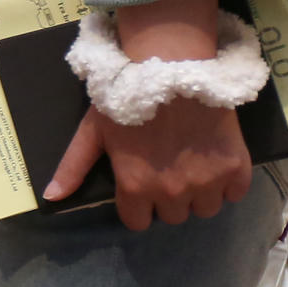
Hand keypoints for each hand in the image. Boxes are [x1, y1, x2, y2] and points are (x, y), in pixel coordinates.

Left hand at [43, 0, 255, 229]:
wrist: (173, 65)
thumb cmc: (126, 95)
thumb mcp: (93, 130)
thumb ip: (73, 166)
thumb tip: (51, 198)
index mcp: (135, 186)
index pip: (138, 221)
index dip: (137, 204)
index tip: (141, 184)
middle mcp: (172, 192)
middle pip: (172, 216)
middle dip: (167, 197)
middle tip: (167, 168)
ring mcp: (207, 182)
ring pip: (205, 210)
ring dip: (199, 194)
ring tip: (192, 165)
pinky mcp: (236, 168)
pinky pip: (235, 195)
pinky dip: (228, 183)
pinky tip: (216, 161)